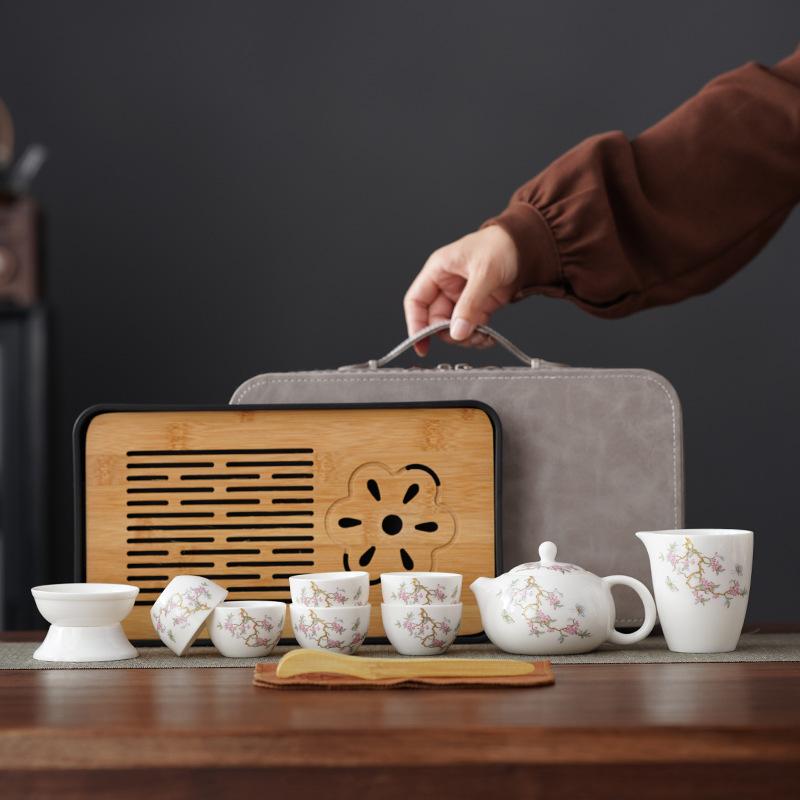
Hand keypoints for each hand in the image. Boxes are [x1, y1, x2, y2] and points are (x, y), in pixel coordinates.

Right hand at [403, 225, 518, 355]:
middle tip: (465, 337)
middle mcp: (446, 285)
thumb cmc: (501, 246)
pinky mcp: (478, 306)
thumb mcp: (484, 273)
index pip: (416, 301)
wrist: (527, 246)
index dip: (415, 324)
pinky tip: (489, 337)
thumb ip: (469, 304)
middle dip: (448, 333)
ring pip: (453, 327)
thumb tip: (456, 332)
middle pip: (435, 319)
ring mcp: (462, 297)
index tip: (421, 344)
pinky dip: (478, 336)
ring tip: (483, 337)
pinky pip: (471, 328)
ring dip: (465, 337)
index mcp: (438, 270)